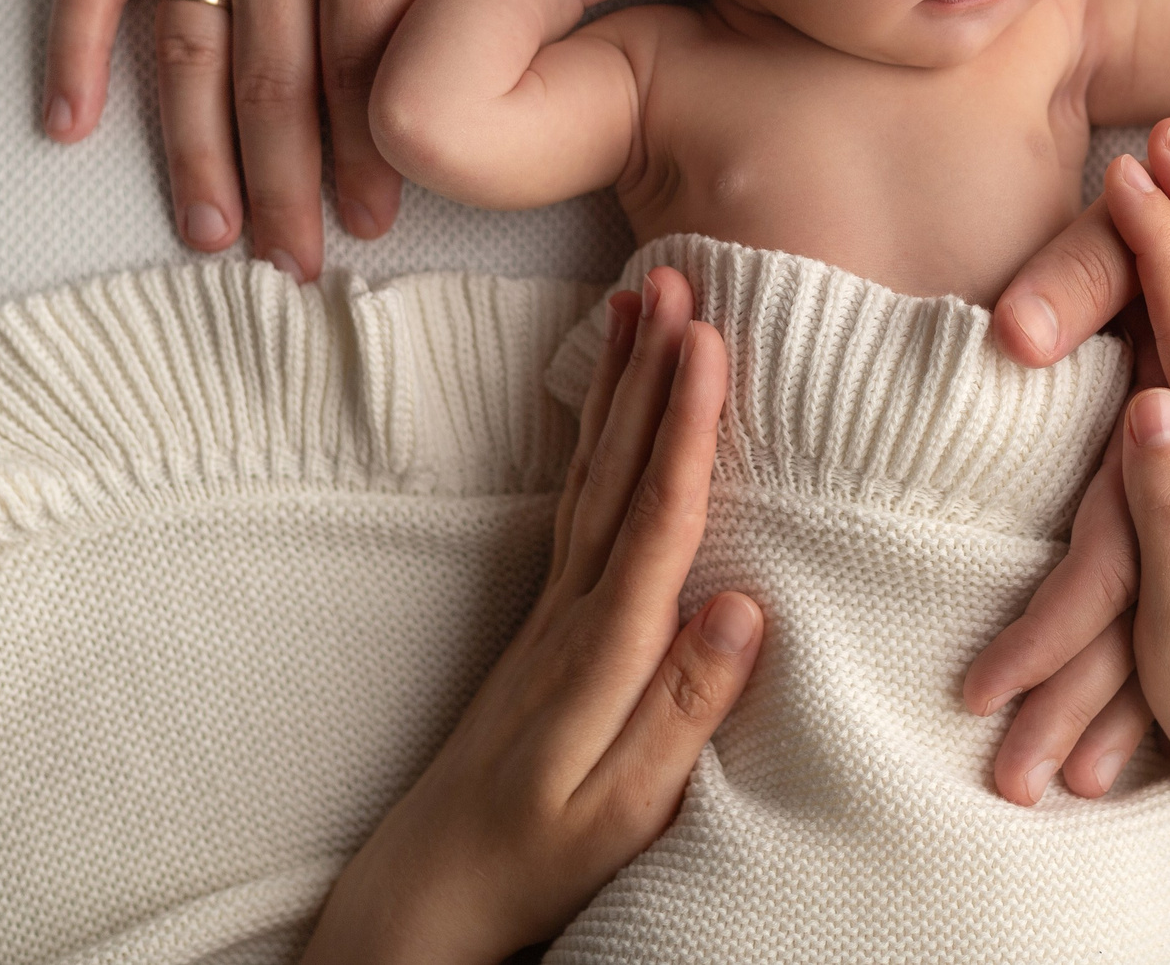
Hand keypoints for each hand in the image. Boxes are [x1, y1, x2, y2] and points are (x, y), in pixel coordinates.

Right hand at [40, 0, 665, 278]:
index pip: (364, 55)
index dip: (373, 144)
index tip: (384, 215)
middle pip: (274, 82)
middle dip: (292, 184)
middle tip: (304, 264)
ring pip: (187, 55)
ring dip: (196, 152)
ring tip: (212, 234)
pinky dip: (73, 52)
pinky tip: (67, 125)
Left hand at [300, 269, 761, 964]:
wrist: (427, 894)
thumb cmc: (536, 861)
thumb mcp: (624, 812)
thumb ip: (683, 709)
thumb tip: (743, 603)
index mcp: (602, 652)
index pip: (656, 518)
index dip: (686, 427)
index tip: (708, 341)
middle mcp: (572, 612)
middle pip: (619, 469)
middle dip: (652, 369)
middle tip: (678, 275)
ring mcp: (552, 609)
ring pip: (595, 473)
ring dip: (621, 383)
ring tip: (644, 300)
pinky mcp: (546, 620)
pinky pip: (578, 500)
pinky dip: (597, 434)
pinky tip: (608, 398)